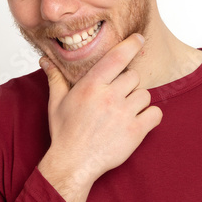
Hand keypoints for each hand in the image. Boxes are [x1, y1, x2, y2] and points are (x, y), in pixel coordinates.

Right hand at [37, 34, 162, 201]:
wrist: (73, 163)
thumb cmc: (65, 133)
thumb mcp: (57, 103)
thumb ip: (56, 78)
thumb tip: (45, 60)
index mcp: (91, 86)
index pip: (117, 57)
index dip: (131, 45)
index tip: (139, 39)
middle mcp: (109, 97)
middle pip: (134, 76)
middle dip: (128, 84)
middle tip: (118, 97)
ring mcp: (124, 114)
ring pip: (145, 94)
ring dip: (139, 100)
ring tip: (125, 111)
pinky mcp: (136, 132)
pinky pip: (155, 114)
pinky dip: (151, 116)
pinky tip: (139, 121)